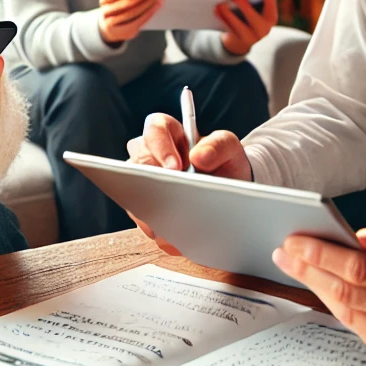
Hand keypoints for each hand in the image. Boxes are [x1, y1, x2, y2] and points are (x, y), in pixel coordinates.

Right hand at [99, 0, 164, 45]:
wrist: (112, 26)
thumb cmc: (121, 4)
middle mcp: (106, 10)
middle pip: (129, 1)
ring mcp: (113, 23)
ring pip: (133, 12)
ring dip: (149, 3)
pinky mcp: (122, 32)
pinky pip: (137, 22)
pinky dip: (148, 14)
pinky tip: (156, 6)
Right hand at [123, 113, 253, 254]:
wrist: (230, 191)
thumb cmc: (225, 163)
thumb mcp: (229, 149)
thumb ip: (218, 146)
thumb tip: (199, 155)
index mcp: (169, 133)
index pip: (154, 129)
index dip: (160, 147)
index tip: (175, 166)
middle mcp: (151, 156)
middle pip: (136, 164)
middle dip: (152, 184)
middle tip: (172, 200)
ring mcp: (145, 183)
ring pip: (134, 195)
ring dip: (153, 211)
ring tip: (176, 223)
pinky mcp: (146, 207)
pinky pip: (143, 220)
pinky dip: (160, 230)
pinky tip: (177, 236)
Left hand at [216, 0, 277, 55]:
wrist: (243, 39)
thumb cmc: (251, 14)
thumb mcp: (258, 8)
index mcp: (270, 17)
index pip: (270, 5)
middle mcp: (263, 29)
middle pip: (255, 19)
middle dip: (245, 7)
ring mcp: (250, 37)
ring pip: (239, 27)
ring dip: (228, 15)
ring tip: (220, 5)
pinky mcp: (237, 40)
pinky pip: (228, 29)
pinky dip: (221, 19)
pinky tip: (216, 10)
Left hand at [271, 209, 365, 365]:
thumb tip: (352, 238)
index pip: (361, 269)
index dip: (321, 255)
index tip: (294, 241)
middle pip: (350, 295)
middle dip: (311, 271)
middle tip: (285, 253)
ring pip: (353, 317)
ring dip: (322, 291)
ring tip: (301, 268)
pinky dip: (346, 311)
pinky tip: (331, 290)